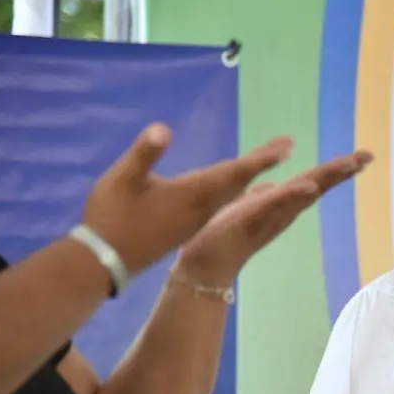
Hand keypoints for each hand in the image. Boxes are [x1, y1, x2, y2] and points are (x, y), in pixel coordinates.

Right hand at [81, 123, 293, 275]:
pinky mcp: (189, 225)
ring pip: (233, 192)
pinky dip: (236, 188)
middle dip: (264, 162)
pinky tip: (240, 185)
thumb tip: (163, 129)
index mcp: (193, 194)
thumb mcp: (121, 180)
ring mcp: (197, 218)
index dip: (260, 159)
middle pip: (241, 180)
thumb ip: (144, 153)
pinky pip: (222, 202)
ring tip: (270, 159)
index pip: (234, 172)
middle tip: (288, 144)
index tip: (287, 147)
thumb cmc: (111, 218)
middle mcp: (204, 207)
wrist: (104, 264)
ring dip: (252, 174)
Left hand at [175, 147, 373, 285]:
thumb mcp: (244, 209)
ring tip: (350, 164)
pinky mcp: (253, 220)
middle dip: (343, 171)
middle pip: (319, 185)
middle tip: (368, 156)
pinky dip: (293, 195)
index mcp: (282, 204)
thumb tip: (268, 187)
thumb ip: (260, 198)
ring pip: (305, 193)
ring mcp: (271, 216)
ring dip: (328, 179)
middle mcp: (283, 211)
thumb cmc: (222, 237)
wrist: (206, 264)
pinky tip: (309, 186)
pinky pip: (276, 204)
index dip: (338, 169)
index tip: (363, 158)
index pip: (315, 181)